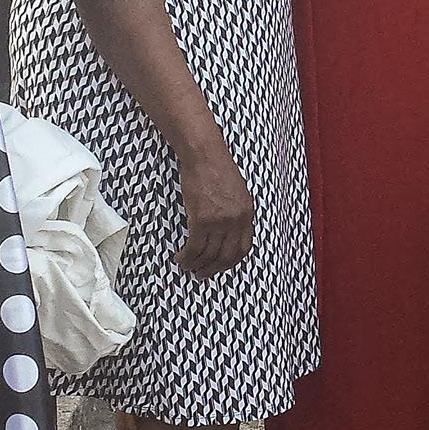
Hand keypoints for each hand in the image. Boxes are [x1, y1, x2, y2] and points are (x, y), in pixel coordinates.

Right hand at [175, 141, 256, 277]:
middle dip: (213, 269)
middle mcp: (236, 220)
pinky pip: (194, 247)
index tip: (220, 266)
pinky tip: (181, 258)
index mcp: (247, 213)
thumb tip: (227, 234)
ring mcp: (219, 221)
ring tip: (187, 266)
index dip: (230, 262)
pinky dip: (187, 256)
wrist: (204, 154)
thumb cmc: (217, 168)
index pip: (243, 249)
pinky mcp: (201, 219)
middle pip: (226, 256)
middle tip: (202, 274)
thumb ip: (236, 214)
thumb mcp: (238, 192)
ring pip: (208, 254)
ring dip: (196, 265)